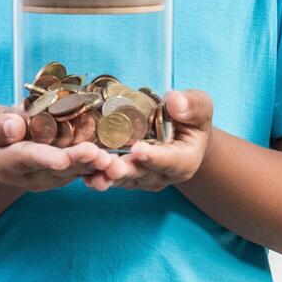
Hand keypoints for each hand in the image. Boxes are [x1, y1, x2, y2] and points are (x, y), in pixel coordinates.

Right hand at [0, 103, 114, 191]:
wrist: (1, 150)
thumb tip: (15, 127)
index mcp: (5, 162)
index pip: (25, 158)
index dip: (43, 158)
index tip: (60, 158)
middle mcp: (30, 175)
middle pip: (56, 168)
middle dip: (76, 161)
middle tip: (95, 153)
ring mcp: (50, 177)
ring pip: (74, 172)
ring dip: (94, 166)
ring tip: (111, 158)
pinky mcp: (67, 173)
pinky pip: (84, 170)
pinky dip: (100, 165)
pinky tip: (117, 157)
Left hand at [82, 89, 212, 192]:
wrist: (181, 134)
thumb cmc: (191, 117)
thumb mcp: (200, 105)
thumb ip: (192, 105)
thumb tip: (175, 102)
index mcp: (184, 161)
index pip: (169, 161)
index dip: (154, 157)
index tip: (138, 150)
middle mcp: (163, 176)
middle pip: (142, 174)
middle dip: (124, 170)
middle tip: (109, 165)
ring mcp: (142, 178)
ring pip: (123, 179)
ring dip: (106, 175)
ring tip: (92, 173)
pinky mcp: (125, 176)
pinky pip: (110, 177)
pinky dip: (96, 175)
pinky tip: (81, 174)